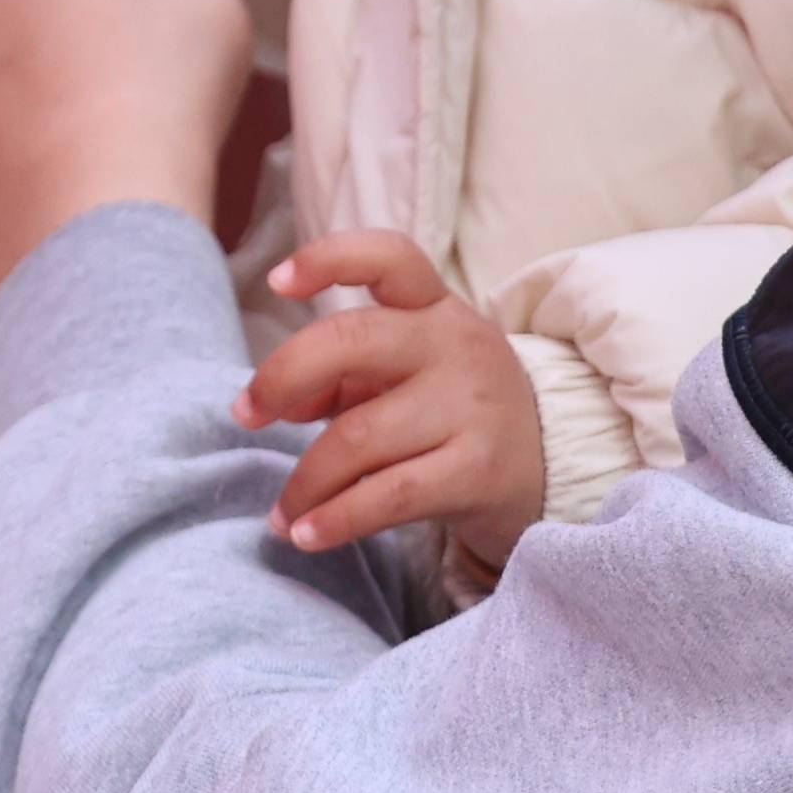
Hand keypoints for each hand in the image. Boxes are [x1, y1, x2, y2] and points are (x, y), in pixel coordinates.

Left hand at [241, 232, 545, 570]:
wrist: (547, 470)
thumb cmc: (453, 410)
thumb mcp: (406, 375)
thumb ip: (340, 378)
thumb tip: (276, 402)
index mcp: (435, 308)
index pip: (388, 258)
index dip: (328, 259)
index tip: (277, 281)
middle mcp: (456, 345)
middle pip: (351, 340)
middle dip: (281, 376)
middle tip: (245, 414)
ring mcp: (471, 407)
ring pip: (358, 435)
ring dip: (303, 481)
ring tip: (279, 513)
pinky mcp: (477, 470)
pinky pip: (388, 495)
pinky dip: (335, 519)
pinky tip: (305, 533)